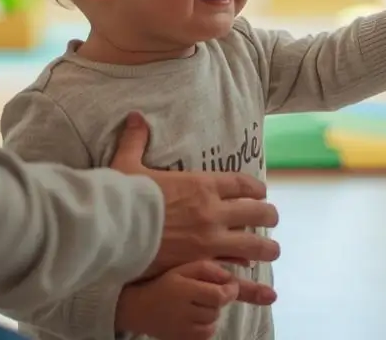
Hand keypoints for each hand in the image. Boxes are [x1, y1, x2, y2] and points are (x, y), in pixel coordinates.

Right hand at [109, 112, 280, 297]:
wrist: (113, 229)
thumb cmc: (122, 197)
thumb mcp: (128, 163)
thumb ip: (136, 140)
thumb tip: (135, 116)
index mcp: (200, 185)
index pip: (240, 184)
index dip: (255, 188)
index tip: (261, 192)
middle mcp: (212, 211)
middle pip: (256, 212)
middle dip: (268, 214)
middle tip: (271, 217)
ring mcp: (209, 239)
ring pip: (252, 243)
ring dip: (265, 246)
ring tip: (272, 250)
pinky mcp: (200, 263)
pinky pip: (231, 265)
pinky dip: (241, 266)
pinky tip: (247, 269)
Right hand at [116, 260, 242, 339]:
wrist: (138, 308)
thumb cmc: (163, 283)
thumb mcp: (183, 268)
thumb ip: (208, 269)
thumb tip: (230, 277)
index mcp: (184, 290)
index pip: (220, 296)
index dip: (231, 291)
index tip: (230, 285)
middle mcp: (184, 312)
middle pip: (216, 310)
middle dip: (217, 300)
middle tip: (207, 293)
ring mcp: (183, 329)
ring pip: (212, 324)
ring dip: (211, 314)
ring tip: (198, 305)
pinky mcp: (182, 339)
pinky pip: (205, 335)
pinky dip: (205, 326)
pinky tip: (195, 317)